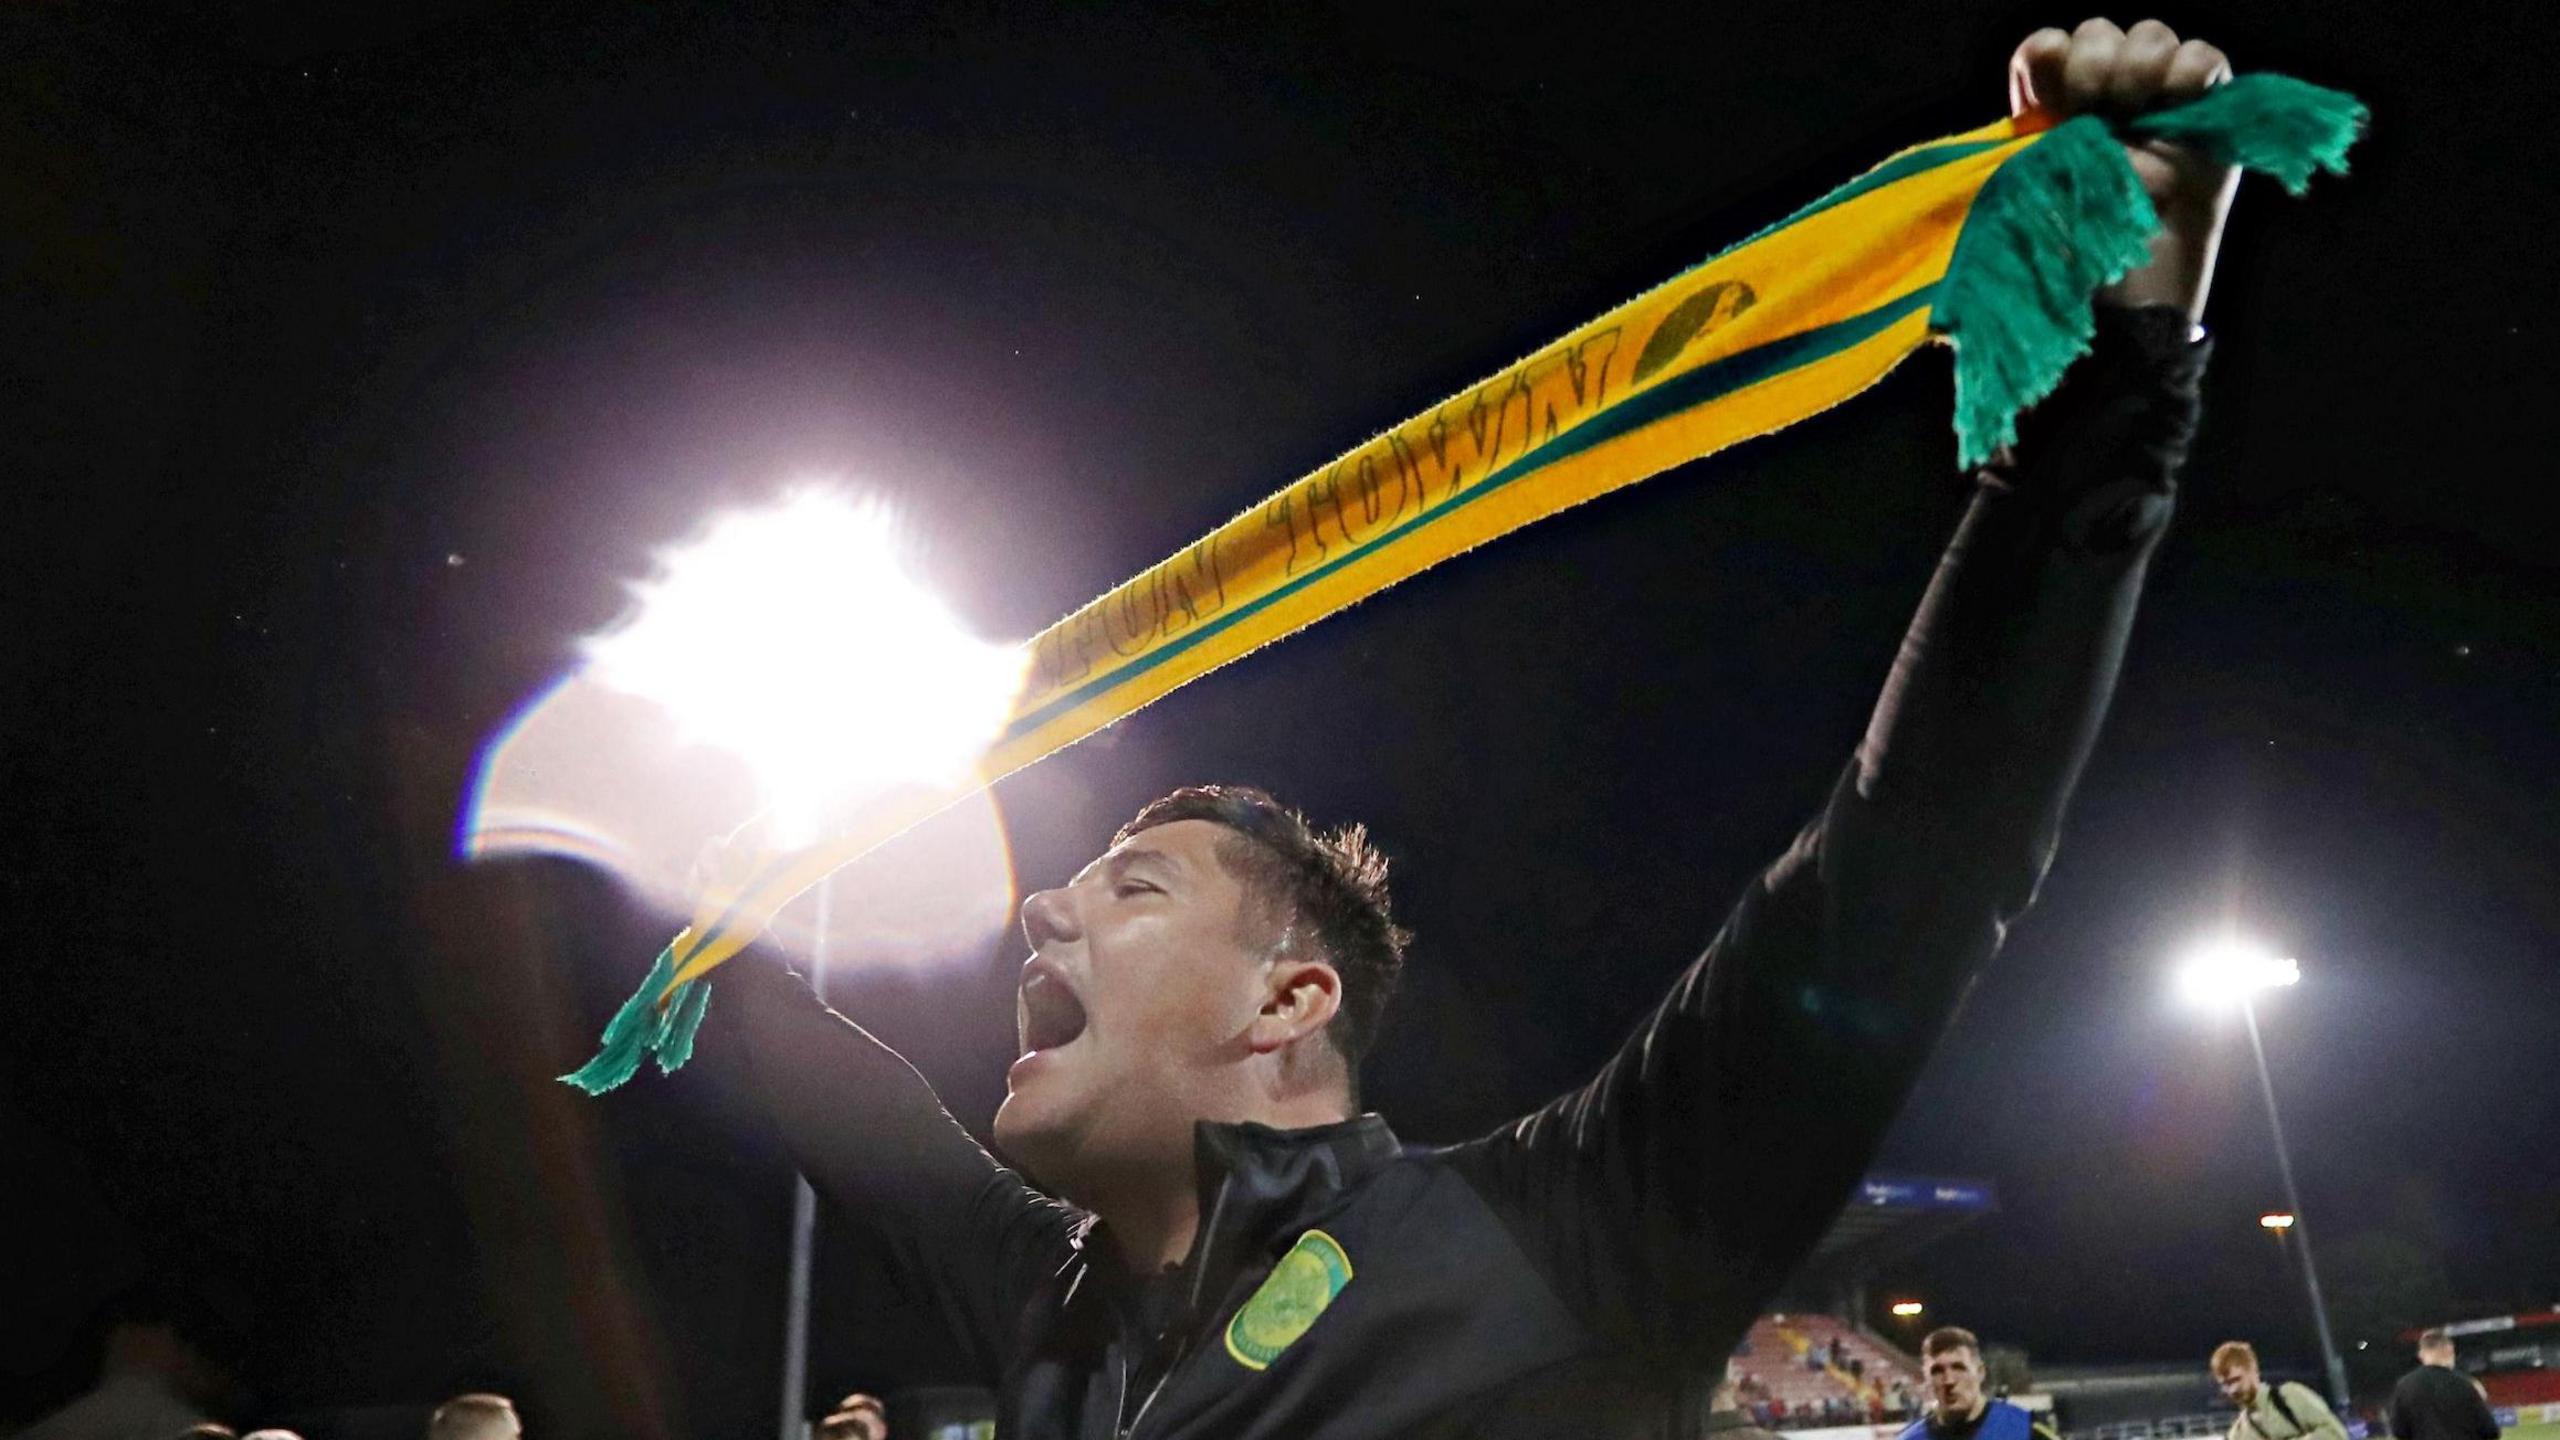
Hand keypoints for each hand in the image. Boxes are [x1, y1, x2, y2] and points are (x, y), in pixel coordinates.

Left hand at [2010, 18, 2238, 321]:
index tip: (2048, 102)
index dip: (2046, 60)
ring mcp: (2159, 101)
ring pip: (2149, 36)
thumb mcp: (2036, 189)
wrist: (2131, 291)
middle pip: (2098, 33)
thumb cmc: (2074, 250)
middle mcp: (2105, 99)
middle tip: (2095, 112)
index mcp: (2054, 113)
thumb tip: (2055, 65)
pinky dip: (2187, 74)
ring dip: (2137, 68)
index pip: (2045, 52)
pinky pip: (2202, 57)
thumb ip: (2040, 130)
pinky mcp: (2211, 110)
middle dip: (2092, 65)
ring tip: (2135, 117)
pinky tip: (2173, 109)